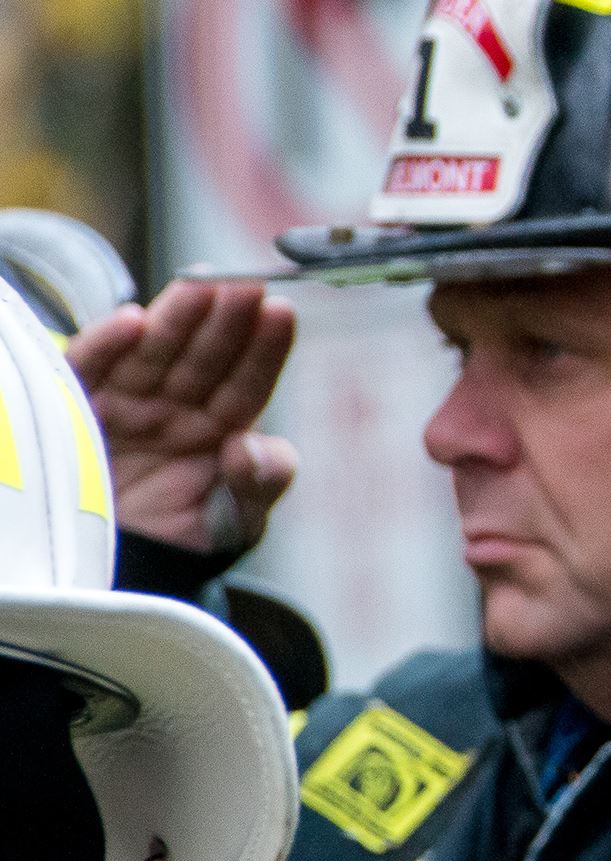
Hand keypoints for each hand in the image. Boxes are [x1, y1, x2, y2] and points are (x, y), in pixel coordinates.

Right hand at [68, 281, 297, 553]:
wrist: (125, 575)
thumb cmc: (186, 539)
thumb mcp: (237, 520)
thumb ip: (261, 483)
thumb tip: (254, 447)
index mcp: (220, 427)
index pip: (248, 381)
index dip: (264, 347)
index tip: (281, 313)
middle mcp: (176, 408)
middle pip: (204, 357)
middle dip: (225, 319)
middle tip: (245, 285)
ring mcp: (128, 406)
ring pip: (154, 354)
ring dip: (176, 318)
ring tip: (200, 285)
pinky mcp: (79, 411)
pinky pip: (91, 372)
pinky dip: (108, 345)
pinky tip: (133, 320)